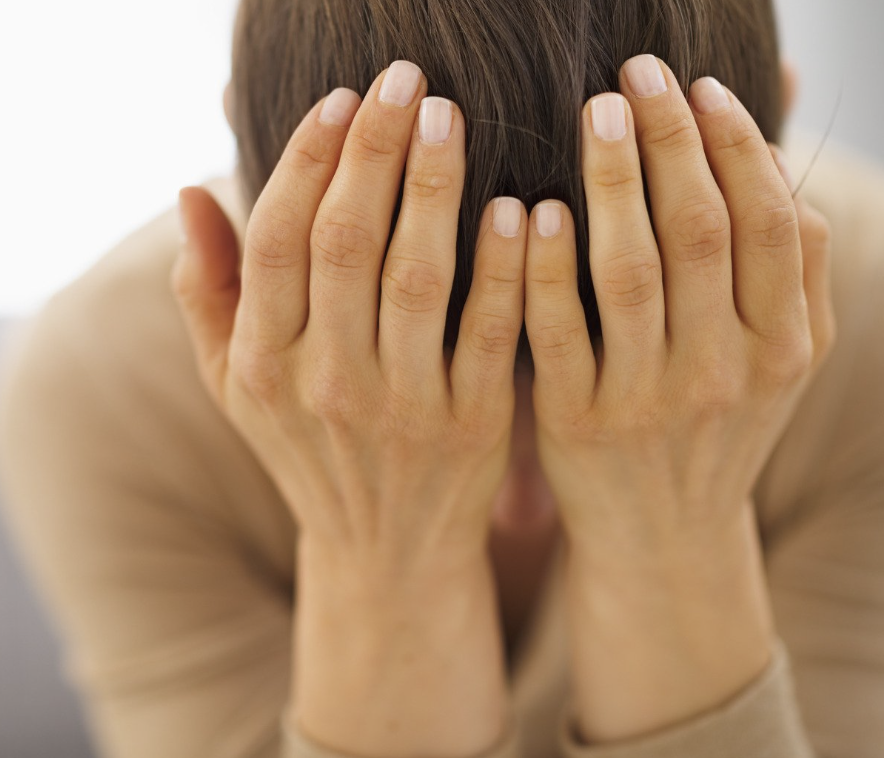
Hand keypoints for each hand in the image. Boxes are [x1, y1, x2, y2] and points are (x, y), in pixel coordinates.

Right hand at [171, 62, 530, 571]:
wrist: (384, 552)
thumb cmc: (307, 450)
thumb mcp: (236, 385)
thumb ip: (208, 291)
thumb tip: (189, 191)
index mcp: (261, 365)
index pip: (276, 241)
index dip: (304, 160)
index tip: (341, 98)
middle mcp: (322, 384)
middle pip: (343, 243)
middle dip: (374, 150)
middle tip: (406, 79)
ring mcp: (399, 407)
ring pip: (415, 277)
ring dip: (433, 188)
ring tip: (450, 115)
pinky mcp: (470, 427)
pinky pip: (488, 332)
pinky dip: (504, 267)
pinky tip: (518, 205)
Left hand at [521, 54, 834, 741]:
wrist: (661, 535)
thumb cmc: (715, 423)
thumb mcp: (778, 357)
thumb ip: (793, 265)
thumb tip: (783, 153)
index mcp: (784, 346)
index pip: (768, 221)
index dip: (733, 144)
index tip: (695, 86)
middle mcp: (724, 372)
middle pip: (698, 231)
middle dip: (667, 140)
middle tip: (633, 75)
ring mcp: (648, 400)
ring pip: (630, 272)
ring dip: (610, 182)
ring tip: (592, 114)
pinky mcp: (578, 422)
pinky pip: (559, 332)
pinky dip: (547, 267)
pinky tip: (532, 209)